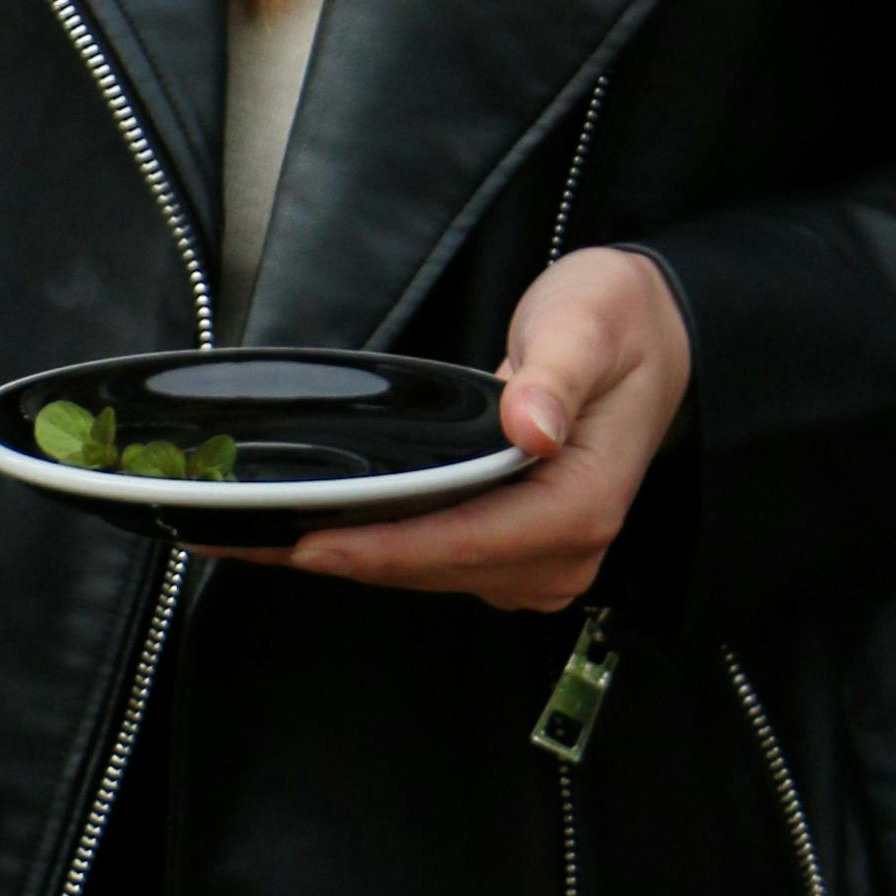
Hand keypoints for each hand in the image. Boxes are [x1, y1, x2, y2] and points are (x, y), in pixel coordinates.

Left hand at [279, 248, 691, 613]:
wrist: (655, 338)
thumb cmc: (618, 323)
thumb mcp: (588, 323)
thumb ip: (558, 373)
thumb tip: (530, 426)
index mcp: (581, 505)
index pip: (465, 540)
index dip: (383, 547)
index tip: (309, 542)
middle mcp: (561, 552)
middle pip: (433, 567)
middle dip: (340, 555)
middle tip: (241, 541)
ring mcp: (537, 561)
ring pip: (424, 572)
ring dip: (346, 556)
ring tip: (256, 538)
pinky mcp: (511, 553)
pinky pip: (432, 560)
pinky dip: (373, 547)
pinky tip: (314, 529)